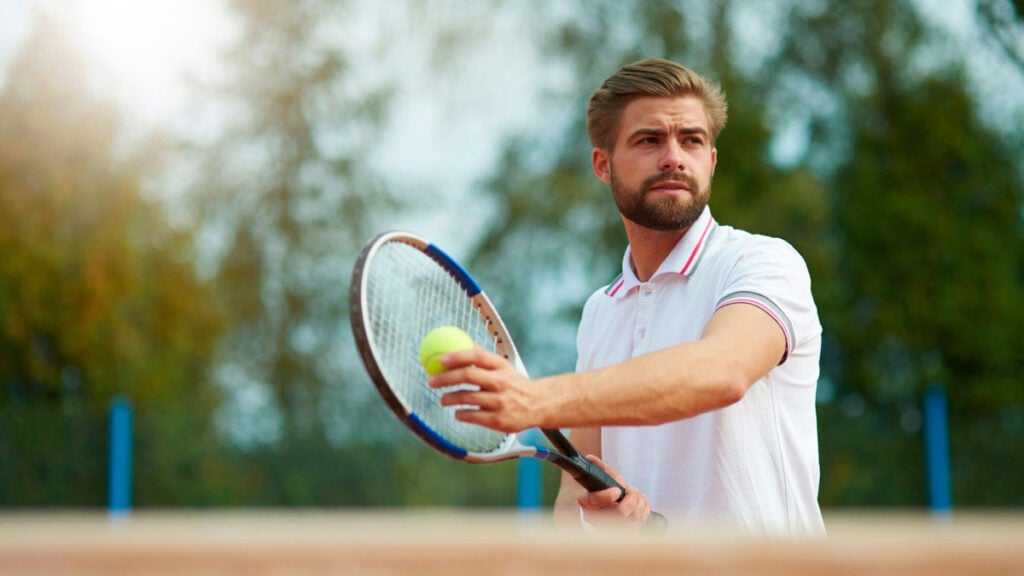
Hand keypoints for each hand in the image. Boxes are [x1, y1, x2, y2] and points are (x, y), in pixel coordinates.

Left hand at [426, 347, 545, 432]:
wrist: (538, 405)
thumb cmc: (513, 383)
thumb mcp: (502, 366)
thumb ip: (482, 356)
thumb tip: (460, 340)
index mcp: (500, 366)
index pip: (476, 356)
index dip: (456, 356)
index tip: (440, 359)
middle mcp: (501, 382)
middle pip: (468, 376)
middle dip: (445, 378)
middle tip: (431, 381)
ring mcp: (500, 402)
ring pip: (467, 398)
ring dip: (449, 398)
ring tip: (443, 400)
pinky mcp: (498, 420)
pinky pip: (472, 416)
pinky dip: (461, 414)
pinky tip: (458, 413)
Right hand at [576, 455, 658, 530]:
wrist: (605, 516)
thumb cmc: (602, 497)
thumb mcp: (598, 482)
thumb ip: (597, 469)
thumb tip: (590, 458)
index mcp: (587, 505)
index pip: (593, 502)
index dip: (606, 496)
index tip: (616, 491)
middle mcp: (598, 521)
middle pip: (619, 512)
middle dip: (631, 499)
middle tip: (631, 491)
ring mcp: (614, 529)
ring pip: (634, 516)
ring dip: (638, 501)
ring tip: (634, 494)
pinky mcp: (627, 532)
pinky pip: (642, 519)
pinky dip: (644, 507)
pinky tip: (639, 502)